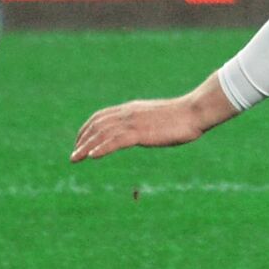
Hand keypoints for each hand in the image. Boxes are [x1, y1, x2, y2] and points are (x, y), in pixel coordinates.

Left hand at [70, 75, 237, 161]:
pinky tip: (91, 157)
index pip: (101, 116)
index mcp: (131, 109)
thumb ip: (148, 123)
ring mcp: (133, 122)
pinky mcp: (141, 132)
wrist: (195, 111)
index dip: (88, 129)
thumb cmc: (183, 117)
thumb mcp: (160, 118)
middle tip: (73, 156)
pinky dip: (101, 148)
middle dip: (82, 140)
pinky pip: (115, 141)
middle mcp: (128, 113)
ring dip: (86, 147)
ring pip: (102, 134)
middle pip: (96, 125)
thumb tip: (146, 131)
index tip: (81, 142)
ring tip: (74, 159)